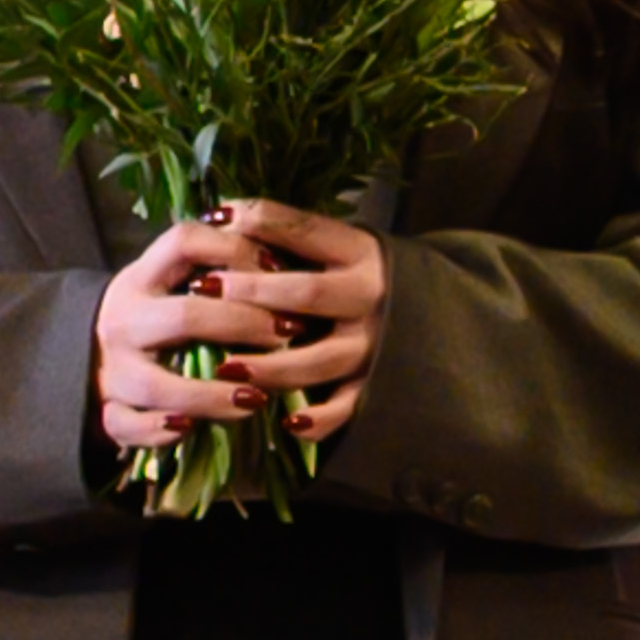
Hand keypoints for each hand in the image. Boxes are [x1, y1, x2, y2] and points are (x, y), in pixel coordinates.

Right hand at [96, 199, 373, 452]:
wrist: (76, 353)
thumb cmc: (149, 313)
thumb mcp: (168, 280)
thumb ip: (211, 268)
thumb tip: (281, 260)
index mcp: (141, 277)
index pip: (183, 242)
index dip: (235, 249)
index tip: (278, 269)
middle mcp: (123, 319)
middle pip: (185, 317)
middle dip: (242, 325)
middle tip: (288, 333)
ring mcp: (111, 369)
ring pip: (157, 385)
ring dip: (210, 395)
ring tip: (256, 399)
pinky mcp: (106, 410)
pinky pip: (129, 426)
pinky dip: (159, 431)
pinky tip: (191, 428)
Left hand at [214, 216, 389, 444]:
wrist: (435, 312)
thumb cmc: (359, 274)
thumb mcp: (339, 245)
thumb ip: (290, 236)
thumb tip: (223, 215)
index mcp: (360, 252)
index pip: (306, 232)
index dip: (261, 224)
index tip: (214, 220)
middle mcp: (371, 295)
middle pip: (308, 293)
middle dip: (253, 292)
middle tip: (204, 290)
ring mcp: (374, 344)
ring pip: (319, 359)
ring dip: (272, 366)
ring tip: (226, 368)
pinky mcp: (376, 384)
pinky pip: (347, 407)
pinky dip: (320, 419)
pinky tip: (287, 424)